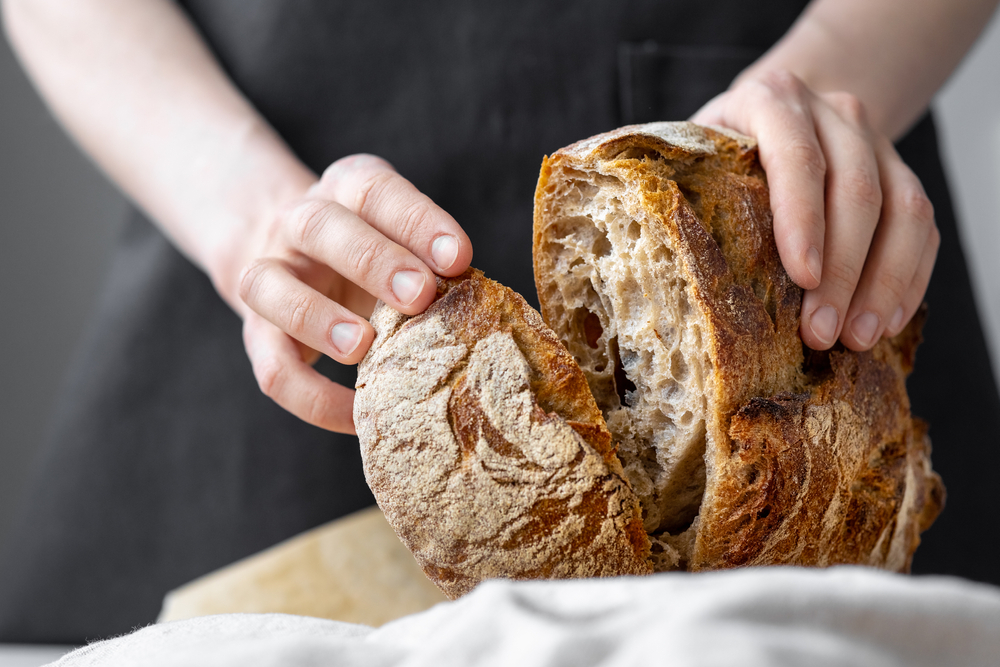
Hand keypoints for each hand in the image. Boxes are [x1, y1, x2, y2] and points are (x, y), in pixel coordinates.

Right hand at [231, 154, 472, 433]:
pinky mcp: (256, 333)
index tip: (460, 258)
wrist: (292, 257)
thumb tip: (494, 316)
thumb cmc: (374, 254)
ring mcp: (268, 274)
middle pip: (321, 227)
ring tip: (363, 347)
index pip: (377, 191)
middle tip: (420, 296)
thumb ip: (434, 265)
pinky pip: (271, 366)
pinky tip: (357, 416)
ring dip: (317, 318)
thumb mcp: (402, 241)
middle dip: (372, 261)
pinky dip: (312, 397)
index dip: (417, 221)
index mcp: (346, 190)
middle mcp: (298, 222)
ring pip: (268, 285)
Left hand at [691, 70, 938, 350]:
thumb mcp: (691, 153)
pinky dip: (908, 278)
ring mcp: (876, 142)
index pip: (795, 154)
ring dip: (883, 282)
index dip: (802, 216)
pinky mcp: (902, 175)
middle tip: (821, 332)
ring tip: (857, 339)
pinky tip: (885, 322)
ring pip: (904, 209)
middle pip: (856, 189)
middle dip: (843, 269)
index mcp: (770, 100)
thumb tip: (636, 261)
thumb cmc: (717, 150)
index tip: (801, 277)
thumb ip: (672, 188)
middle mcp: (833, 113)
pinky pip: (922, 228)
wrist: (777, 109)